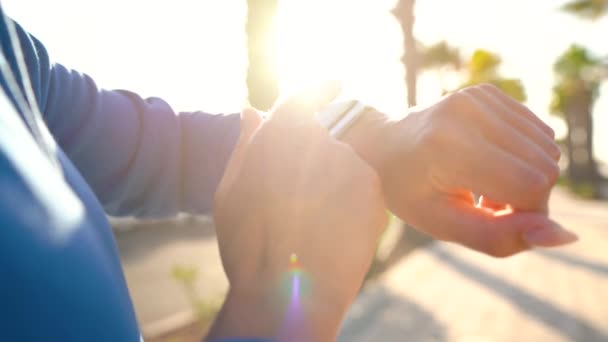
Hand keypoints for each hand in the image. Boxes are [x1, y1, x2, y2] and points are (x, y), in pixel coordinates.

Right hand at [208, 86, 386, 340]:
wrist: (286, 294)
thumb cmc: (248, 246)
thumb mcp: (229, 192)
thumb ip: (244, 145)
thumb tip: (252, 111)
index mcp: (281, 132)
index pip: (309, 95)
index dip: (323, 88)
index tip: (336, 82)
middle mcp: (320, 138)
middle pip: (328, 135)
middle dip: (319, 158)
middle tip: (304, 197)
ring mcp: (351, 164)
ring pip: (347, 164)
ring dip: (336, 182)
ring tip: (314, 224)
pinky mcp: (375, 191)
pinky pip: (364, 188)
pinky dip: (352, 203)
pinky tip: (333, 231)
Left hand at [343, 84, 576, 257]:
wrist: (382, 145)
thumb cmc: (409, 191)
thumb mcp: (444, 224)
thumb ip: (501, 236)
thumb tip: (565, 236)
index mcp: (449, 145)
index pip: (530, 185)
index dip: (526, 213)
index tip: (496, 218)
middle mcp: (466, 111)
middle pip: (545, 166)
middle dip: (529, 196)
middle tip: (487, 202)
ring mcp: (477, 95)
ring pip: (548, 148)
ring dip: (527, 175)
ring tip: (485, 181)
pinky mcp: (487, 91)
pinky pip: (538, 131)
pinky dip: (523, 154)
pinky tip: (490, 160)